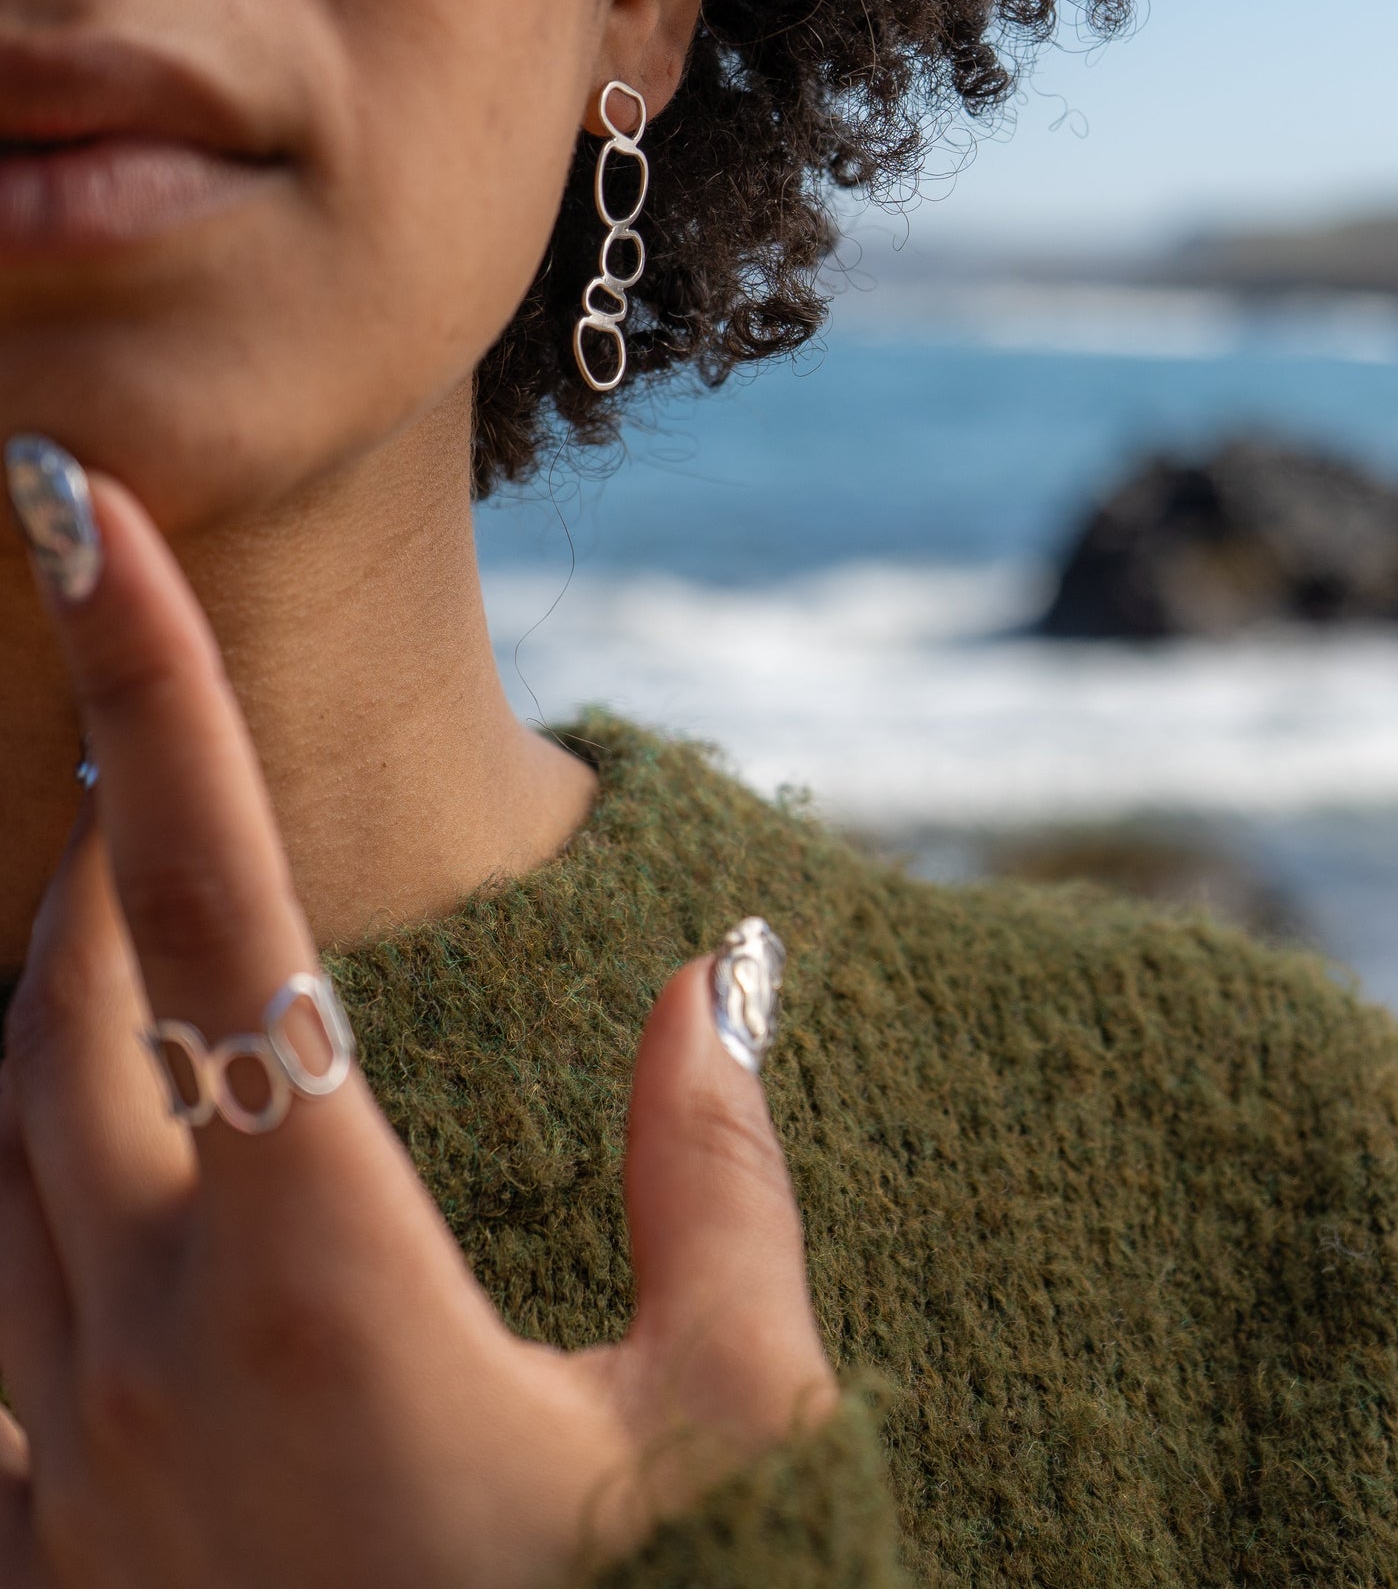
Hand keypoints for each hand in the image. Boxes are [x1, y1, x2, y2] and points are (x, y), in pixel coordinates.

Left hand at [0, 443, 837, 1588]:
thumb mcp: (730, 1437)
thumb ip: (721, 1191)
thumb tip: (717, 991)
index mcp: (313, 1263)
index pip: (212, 892)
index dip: (152, 681)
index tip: (84, 508)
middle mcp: (136, 1329)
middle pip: (50, 998)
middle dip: (92, 851)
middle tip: (158, 772)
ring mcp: (54, 1449)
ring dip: (46, 1012)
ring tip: (135, 954)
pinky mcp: (38, 1540)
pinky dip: (26, 1192)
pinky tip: (104, 1193)